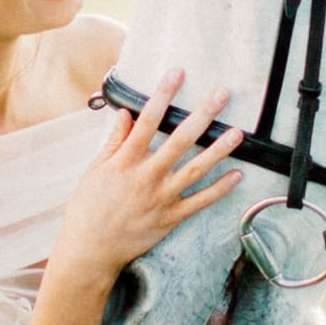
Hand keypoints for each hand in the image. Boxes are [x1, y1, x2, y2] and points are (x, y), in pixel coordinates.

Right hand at [52, 69, 242, 286]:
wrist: (90, 250)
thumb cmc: (88, 208)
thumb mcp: (95, 170)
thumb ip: (114, 141)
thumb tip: (126, 114)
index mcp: (125, 162)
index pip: (147, 120)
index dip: (163, 95)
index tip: (177, 74)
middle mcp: (146, 177)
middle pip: (179, 140)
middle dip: (202, 115)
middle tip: (220, 95)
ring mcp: (161, 198)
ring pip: (196, 169)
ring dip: (218, 149)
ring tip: (237, 132)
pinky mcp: (171, 218)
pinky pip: (200, 202)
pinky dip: (220, 189)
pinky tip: (237, 175)